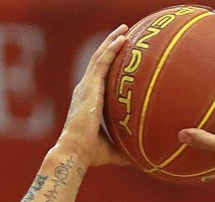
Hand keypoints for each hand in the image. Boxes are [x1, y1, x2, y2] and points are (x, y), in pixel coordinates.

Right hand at [60, 25, 129, 167]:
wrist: (75, 152)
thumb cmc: (89, 154)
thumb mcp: (111, 150)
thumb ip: (124, 149)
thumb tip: (139, 158)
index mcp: (88, 100)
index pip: (99, 76)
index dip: (108, 63)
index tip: (119, 53)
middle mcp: (85, 89)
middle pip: (99, 61)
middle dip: (110, 45)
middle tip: (123, 33)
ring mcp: (86, 86)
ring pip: (100, 57)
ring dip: (112, 41)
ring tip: (124, 29)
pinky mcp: (89, 87)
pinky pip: (102, 62)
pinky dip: (111, 49)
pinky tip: (122, 39)